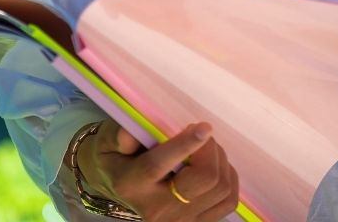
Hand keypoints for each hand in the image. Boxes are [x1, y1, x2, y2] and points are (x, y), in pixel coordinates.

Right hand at [74, 117, 239, 220]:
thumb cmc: (116, 154)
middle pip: (202, 181)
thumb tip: (130, 133)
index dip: (184, 145)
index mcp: (132, 185)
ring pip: (220, 190)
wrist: (118, 184)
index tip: (204, 127)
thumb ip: (119, 135)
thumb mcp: (108, 139)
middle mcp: (156, 210)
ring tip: (205, 148)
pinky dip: (229, 178)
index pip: (158, 166)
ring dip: (220, 161)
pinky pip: (227, 201)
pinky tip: (215, 166)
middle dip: (209, 150)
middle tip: (201, 133)